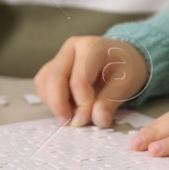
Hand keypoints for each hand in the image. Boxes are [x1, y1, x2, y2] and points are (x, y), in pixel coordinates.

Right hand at [34, 36, 148, 127]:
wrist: (123, 58)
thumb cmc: (125, 68)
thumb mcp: (126, 84)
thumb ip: (111, 102)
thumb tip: (99, 119)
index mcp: (92, 47)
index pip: (79, 79)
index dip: (81, 103)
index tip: (87, 120)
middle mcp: (72, 47)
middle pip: (55, 77)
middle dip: (60, 104)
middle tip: (69, 122)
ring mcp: (60, 56)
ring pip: (45, 80)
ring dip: (53, 102)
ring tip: (71, 113)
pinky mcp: (53, 66)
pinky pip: (42, 83)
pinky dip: (48, 98)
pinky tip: (66, 105)